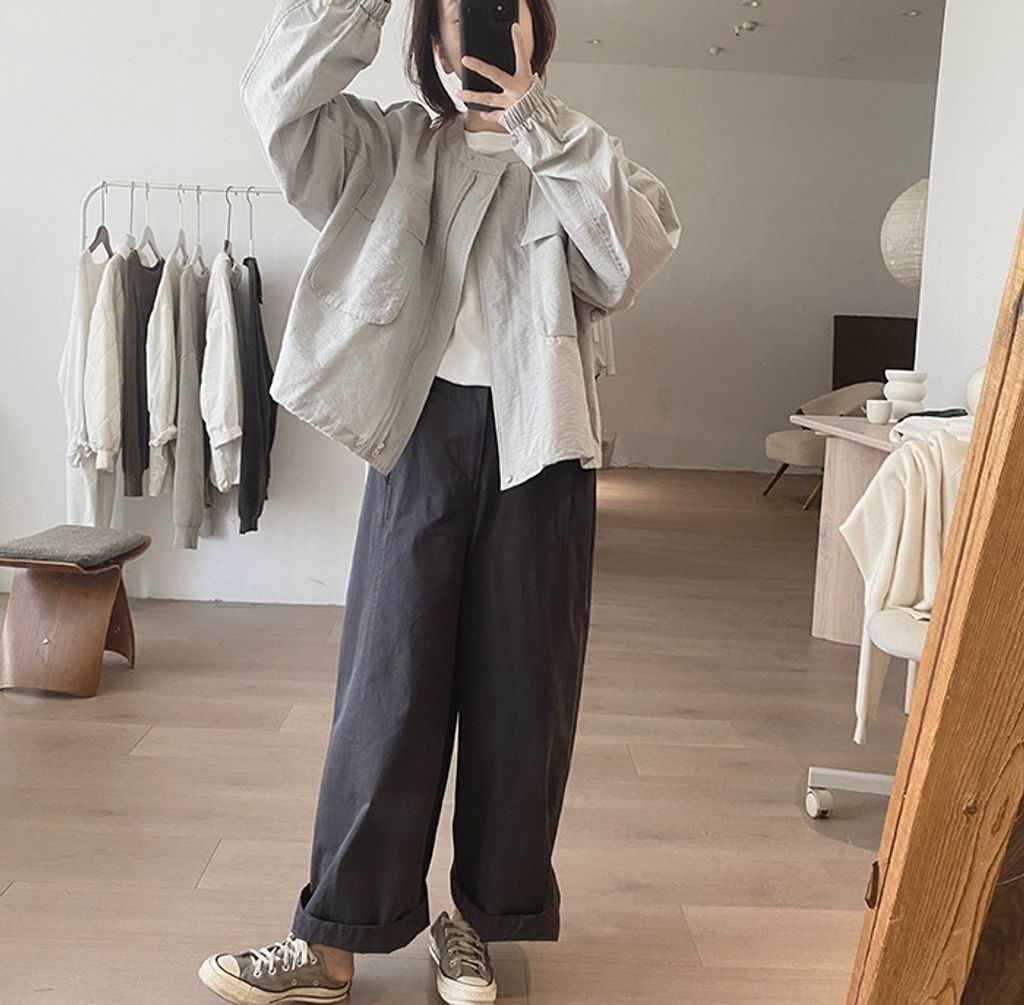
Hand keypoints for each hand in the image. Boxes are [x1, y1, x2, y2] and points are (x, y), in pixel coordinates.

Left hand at [456, 5, 534, 123]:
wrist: (542, 119)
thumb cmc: (536, 99)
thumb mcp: (530, 79)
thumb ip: (521, 67)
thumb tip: (515, 49)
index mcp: (524, 79)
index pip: (522, 56)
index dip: (519, 41)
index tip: (514, 28)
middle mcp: (515, 90)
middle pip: (495, 75)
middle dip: (480, 67)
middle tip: (466, 60)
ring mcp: (510, 104)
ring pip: (488, 99)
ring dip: (472, 96)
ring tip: (460, 93)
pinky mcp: (508, 116)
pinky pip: (495, 115)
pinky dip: (488, 115)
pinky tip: (481, 113)